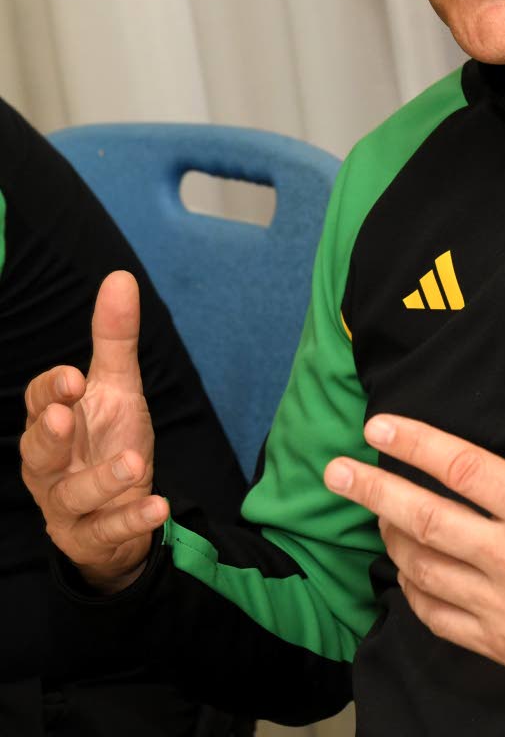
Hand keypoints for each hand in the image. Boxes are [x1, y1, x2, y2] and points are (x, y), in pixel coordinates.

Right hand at [20, 270, 168, 589]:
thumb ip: (115, 339)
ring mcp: (66, 505)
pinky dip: (130, 518)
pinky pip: (107, 531)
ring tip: (134, 463)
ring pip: (71, 496)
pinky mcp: (91, 537)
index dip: (51, 391)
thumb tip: (119, 276)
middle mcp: (49, 466)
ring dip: (100, 480)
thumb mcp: (117, 387)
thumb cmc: (110, 439)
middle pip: (37, 452)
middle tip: (67, 418)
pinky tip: (158, 505)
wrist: (127, 506)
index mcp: (52, 423)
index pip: (40, 404)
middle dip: (50, 436)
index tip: (73, 377)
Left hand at [324, 346, 504, 704]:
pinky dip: (412, 592)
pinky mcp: (503, 645)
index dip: (415, 443)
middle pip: (424, 521)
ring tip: (373, 511)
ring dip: (390, 538)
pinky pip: (438, 618)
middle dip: (373, 491)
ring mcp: (504, 608)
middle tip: (335, 471)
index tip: (378, 427)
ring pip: (423, 570)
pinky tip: (405, 572)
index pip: (464, 469)